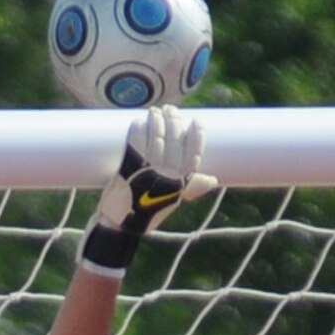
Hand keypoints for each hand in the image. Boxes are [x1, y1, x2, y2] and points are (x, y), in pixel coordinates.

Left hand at [81, 105, 217, 273]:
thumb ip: (191, 186)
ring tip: (155, 112)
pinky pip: (137, 141)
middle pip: (175, 140)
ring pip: (157, 137)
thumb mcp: (172, 200)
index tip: (196, 122)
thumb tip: (213, 180)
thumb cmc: (148, 211)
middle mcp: (166, 176)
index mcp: (179, 184)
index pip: (194, 155)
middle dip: (174, 121)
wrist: (121, 223)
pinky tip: (140, 122)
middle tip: (170, 110)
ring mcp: (147, 171)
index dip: (197, 137)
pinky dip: (138, 129)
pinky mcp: (129, 167)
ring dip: (156, 120)